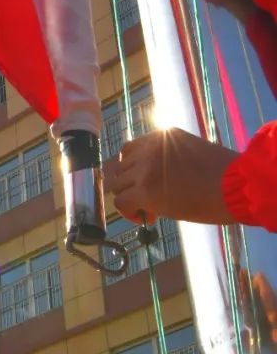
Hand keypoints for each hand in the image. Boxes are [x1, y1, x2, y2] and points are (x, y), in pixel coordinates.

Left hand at [105, 128, 237, 223]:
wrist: (236, 185)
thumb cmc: (222, 173)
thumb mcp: (189, 152)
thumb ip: (166, 158)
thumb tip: (150, 178)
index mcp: (160, 136)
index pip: (129, 150)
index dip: (133, 170)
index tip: (146, 183)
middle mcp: (148, 148)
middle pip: (119, 168)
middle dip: (130, 184)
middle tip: (147, 199)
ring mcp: (145, 169)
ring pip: (116, 185)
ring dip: (128, 197)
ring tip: (148, 208)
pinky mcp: (145, 191)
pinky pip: (120, 202)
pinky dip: (128, 212)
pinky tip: (146, 217)